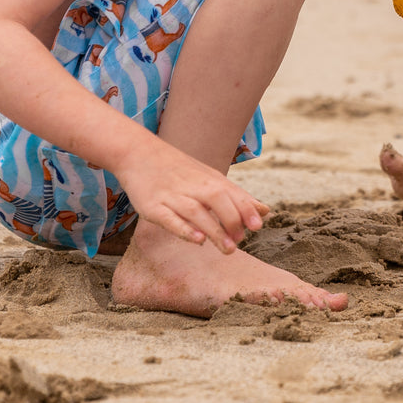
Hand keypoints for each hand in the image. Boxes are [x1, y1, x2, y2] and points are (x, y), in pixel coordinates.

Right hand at [114, 136, 268, 252]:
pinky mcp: (152, 207)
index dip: (246, 209)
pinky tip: (197, 240)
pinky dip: (184, 229)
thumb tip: (264, 211)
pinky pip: (169, 218)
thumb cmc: (179, 170)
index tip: (258, 226)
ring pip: (196, 212)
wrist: (138, 153)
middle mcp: (193, 186)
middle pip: (217, 200)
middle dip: (232, 221)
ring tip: (228, 249)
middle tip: (240, 242)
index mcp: (209, 179)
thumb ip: (236, 197)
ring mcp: (172, 196)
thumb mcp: (210, 178)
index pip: (232, 193)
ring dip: (214, 230)